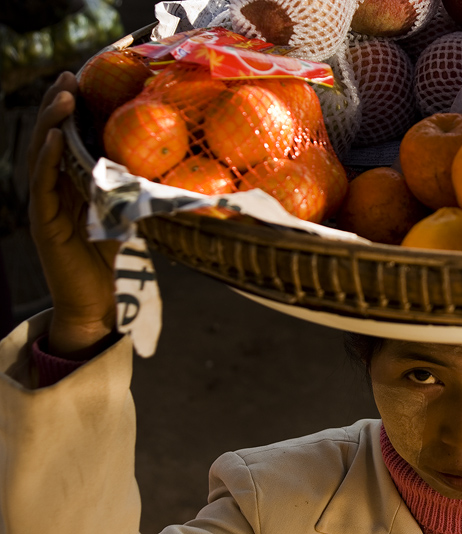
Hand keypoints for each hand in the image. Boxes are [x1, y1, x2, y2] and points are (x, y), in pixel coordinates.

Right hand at [28, 72, 120, 358]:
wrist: (92, 299)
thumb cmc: (105, 254)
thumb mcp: (119, 211)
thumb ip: (125, 186)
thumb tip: (157, 162)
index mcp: (66, 181)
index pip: (64, 137)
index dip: (68, 109)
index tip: (81, 78)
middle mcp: (50, 187)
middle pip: (48, 138)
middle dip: (56, 105)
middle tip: (69, 76)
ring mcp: (44, 204)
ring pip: (41, 155)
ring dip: (50, 124)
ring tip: (63, 97)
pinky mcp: (44, 223)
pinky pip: (42, 185)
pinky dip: (48, 159)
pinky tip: (56, 138)